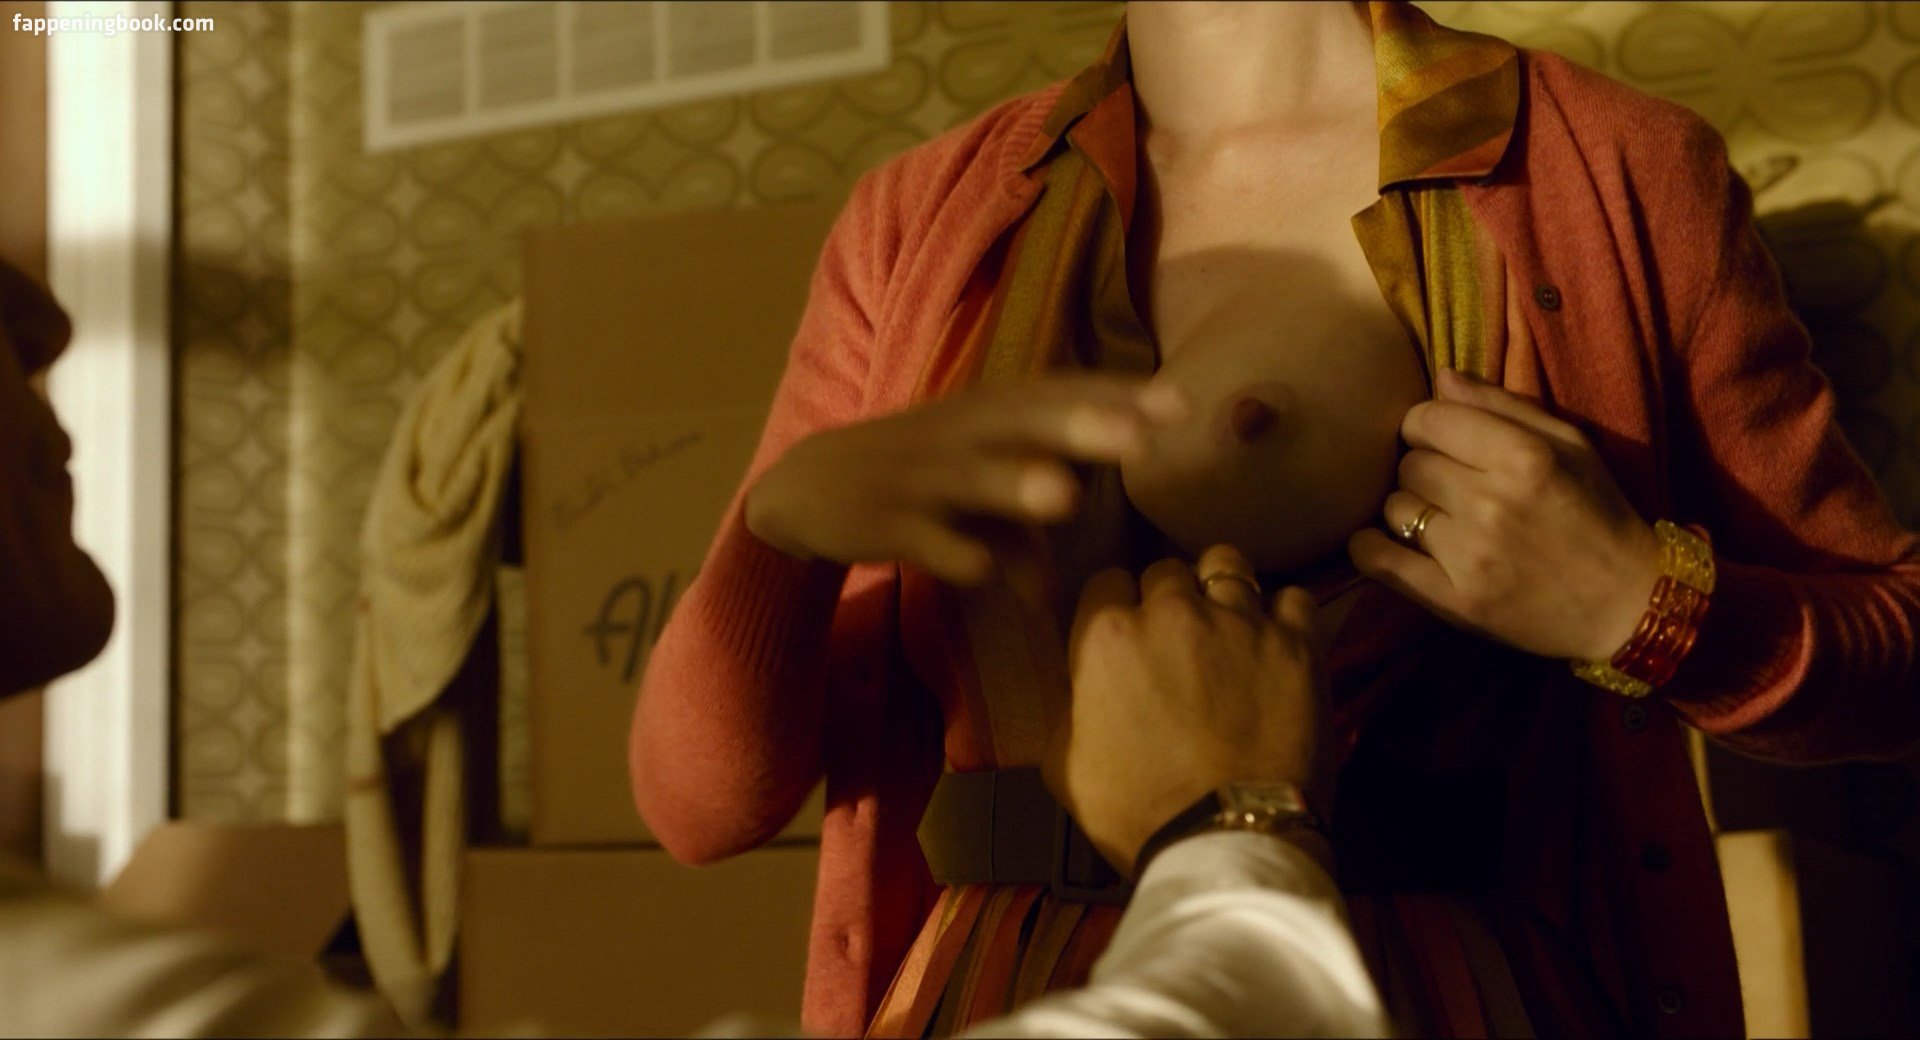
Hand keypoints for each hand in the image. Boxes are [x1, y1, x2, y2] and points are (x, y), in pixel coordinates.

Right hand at [746, 374, 1186, 585]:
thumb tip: (1058, 588)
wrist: (804, 491)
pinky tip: (980, 572)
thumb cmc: (913, 485)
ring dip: (1016, 483)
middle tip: (1141, 435)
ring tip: (1064, 496)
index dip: (1116, 396)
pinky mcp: (885, 520)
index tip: (1179, 404)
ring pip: (974, 477)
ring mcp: (921, 478)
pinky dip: (953, 553)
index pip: (1059, 395)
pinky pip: (927, 538)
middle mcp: (959, 436)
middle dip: (1081, 426)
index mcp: (987, 414)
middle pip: (1023, 423)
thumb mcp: (973, 501)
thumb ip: (1023, 532)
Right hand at [1045, 545, 1328, 876]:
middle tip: (1176, 641)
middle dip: (1168, 599)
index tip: (1124, 638)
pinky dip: (1284, 617)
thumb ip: (1071, 709)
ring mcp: (1241, 622)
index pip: (1106, 583)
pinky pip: (1294, 599)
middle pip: (1167, 571)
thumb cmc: (1139, 813)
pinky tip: (1277, 642)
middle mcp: (1174, 611)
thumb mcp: (1067, 768)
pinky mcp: (1298, 644)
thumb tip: (1084, 690)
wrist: (1230, 842)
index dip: (1114, 610)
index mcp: (1109, 637)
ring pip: (1228, 565)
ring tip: (1228, 623)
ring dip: (1222, 589)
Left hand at [1349, 368, 1661, 661]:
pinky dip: (1369, 547)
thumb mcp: (1569, 444)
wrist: (1627, 604)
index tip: (1441, 442)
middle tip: (1450, 487)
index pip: (1427, 419)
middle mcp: (1491, 502)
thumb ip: (1502, 406)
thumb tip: (1439, 378)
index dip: (1427, 427)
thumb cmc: (1599, 513)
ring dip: (1408, 510)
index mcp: (1521, 456)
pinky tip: (1384, 543)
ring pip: (1394, 508)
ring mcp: (1469, 555)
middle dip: (1423, 469)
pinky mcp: (1453, 601)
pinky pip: (1377, 560)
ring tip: (1440, 520)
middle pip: (1409, 464)